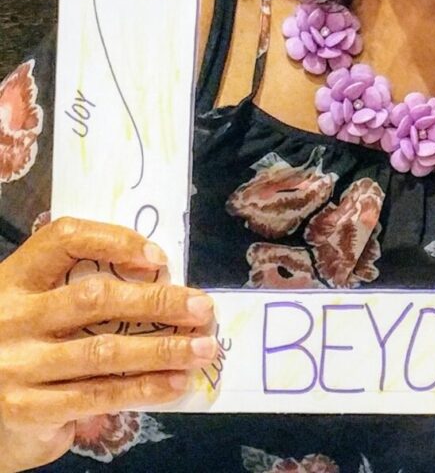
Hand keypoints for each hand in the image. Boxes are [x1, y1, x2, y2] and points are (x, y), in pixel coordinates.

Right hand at [0, 217, 217, 471]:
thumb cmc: (26, 348)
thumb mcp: (38, 309)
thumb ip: (80, 293)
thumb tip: (166, 287)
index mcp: (13, 280)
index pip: (63, 239)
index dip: (114, 240)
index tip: (159, 258)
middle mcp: (9, 318)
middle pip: (94, 298)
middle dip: (157, 302)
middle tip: (202, 308)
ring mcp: (15, 365)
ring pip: (103, 351)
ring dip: (163, 350)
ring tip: (203, 349)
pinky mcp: (26, 408)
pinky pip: (97, 395)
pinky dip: (144, 388)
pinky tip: (175, 383)